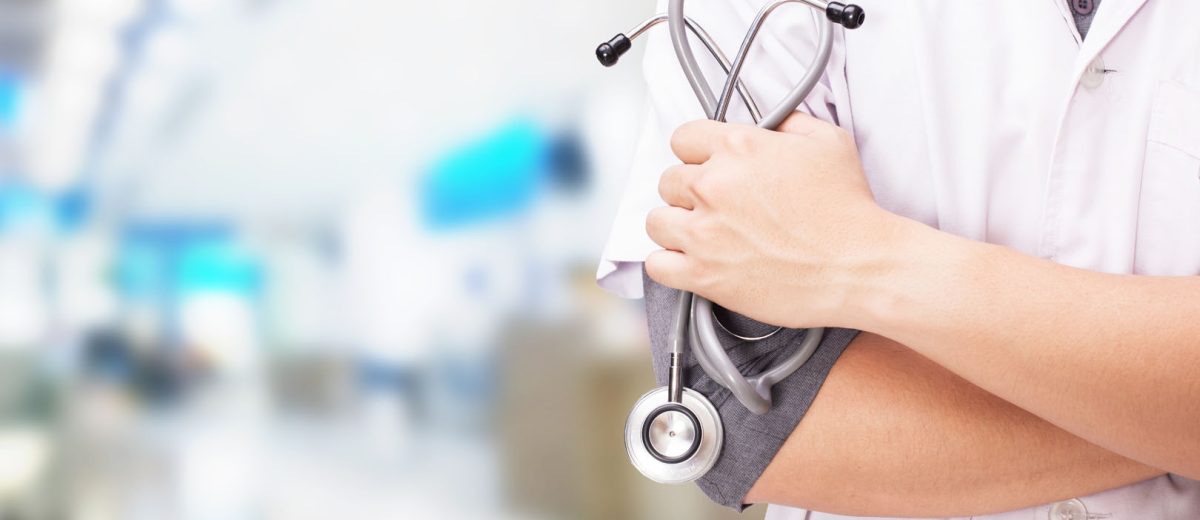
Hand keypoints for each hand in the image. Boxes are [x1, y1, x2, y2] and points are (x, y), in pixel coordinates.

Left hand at [644, 112, 900, 328]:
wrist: (860, 267)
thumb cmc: (849, 210)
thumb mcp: (828, 142)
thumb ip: (790, 123)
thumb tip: (771, 122)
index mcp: (738, 148)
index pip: (683, 138)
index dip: (697, 153)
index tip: (708, 166)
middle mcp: (713, 186)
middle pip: (669, 180)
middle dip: (689, 191)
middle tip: (715, 205)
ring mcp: (704, 232)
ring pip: (656, 221)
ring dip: (675, 226)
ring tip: (701, 234)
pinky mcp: (703, 274)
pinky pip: (656, 265)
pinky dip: (669, 264)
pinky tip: (690, 262)